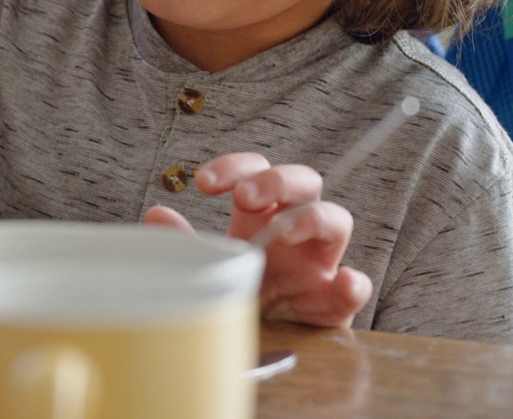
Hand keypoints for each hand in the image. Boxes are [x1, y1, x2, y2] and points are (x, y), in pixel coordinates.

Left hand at [142, 152, 372, 327]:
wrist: (256, 345)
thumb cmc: (238, 293)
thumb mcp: (208, 265)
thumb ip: (186, 242)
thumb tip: (157, 213)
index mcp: (258, 217)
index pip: (255, 171)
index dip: (235, 166)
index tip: (204, 182)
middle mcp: (292, 231)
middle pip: (304, 181)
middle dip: (276, 180)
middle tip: (245, 196)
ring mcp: (318, 263)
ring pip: (337, 221)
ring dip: (313, 218)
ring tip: (285, 231)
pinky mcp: (334, 301)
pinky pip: (355, 286)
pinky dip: (353, 283)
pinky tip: (342, 282)